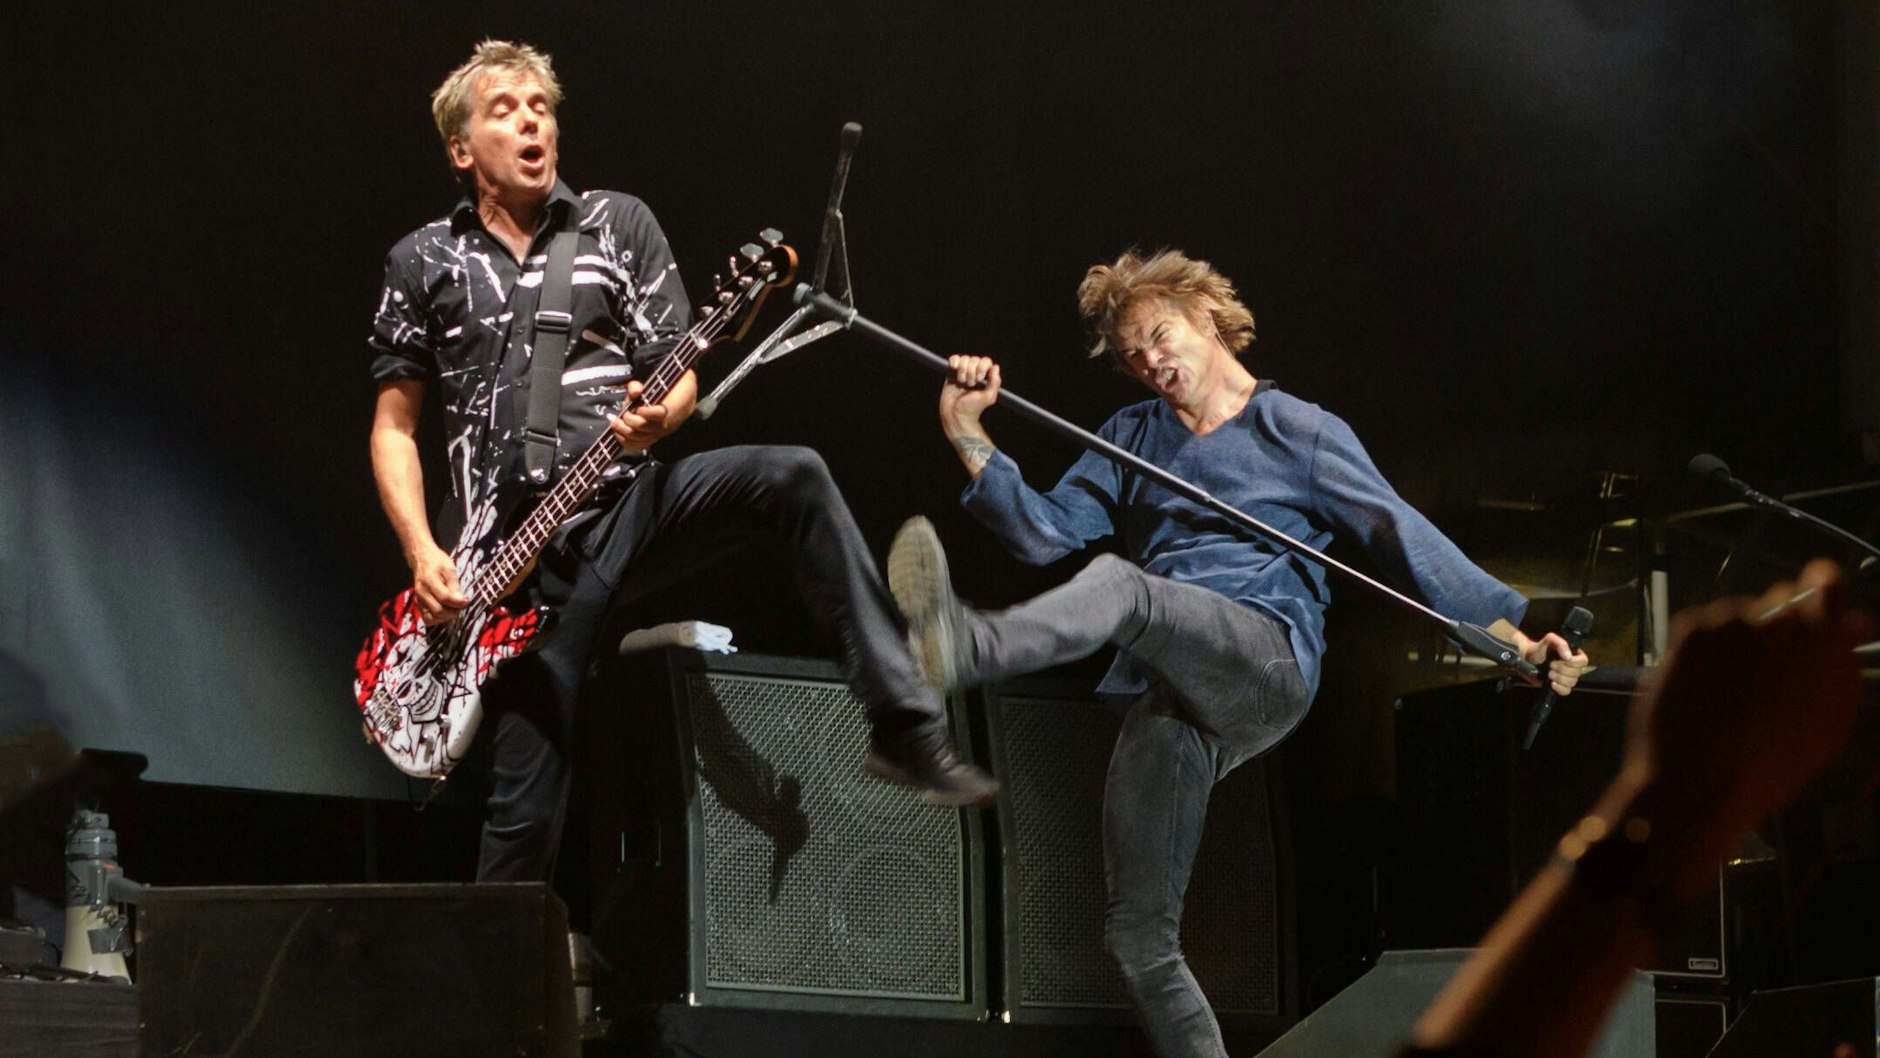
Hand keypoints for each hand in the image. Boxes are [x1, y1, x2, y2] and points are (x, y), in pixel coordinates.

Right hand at [409, 542, 467, 625]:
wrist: (421, 559)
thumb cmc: (437, 561)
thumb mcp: (449, 568)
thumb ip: (454, 585)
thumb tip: (461, 601)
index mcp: (429, 580)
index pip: (444, 598)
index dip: (457, 603)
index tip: (466, 601)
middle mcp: (421, 593)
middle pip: (438, 611)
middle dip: (453, 611)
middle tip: (460, 605)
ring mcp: (418, 600)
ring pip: (432, 618)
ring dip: (445, 617)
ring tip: (453, 608)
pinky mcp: (418, 605)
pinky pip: (427, 618)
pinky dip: (437, 618)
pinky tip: (444, 611)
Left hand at [610, 380, 675, 451]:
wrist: (667, 408)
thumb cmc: (653, 397)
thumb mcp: (645, 388)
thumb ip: (636, 387)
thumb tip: (635, 392)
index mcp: (664, 411)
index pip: (659, 414)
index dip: (646, 412)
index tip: (639, 408)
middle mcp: (661, 426)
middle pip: (643, 427)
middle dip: (629, 419)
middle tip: (624, 414)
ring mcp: (654, 436)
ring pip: (637, 439)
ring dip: (622, 430)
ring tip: (615, 422)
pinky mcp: (647, 442)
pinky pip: (635, 446)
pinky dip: (623, 440)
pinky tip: (617, 432)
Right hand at [940, 355, 1000, 436]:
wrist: (955, 415)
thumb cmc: (972, 408)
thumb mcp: (988, 397)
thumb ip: (994, 383)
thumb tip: (995, 367)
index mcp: (985, 377)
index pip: (986, 362)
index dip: (981, 367)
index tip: (979, 379)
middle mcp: (974, 373)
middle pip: (974, 359)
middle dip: (971, 371)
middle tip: (970, 384)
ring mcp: (963, 372)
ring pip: (964, 359)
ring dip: (962, 369)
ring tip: (962, 382)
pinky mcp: (951, 374)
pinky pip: (953, 359)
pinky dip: (954, 361)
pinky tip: (953, 368)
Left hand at [1520, 630, 1590, 696]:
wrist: (1527, 659)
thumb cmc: (1539, 649)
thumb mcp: (1549, 640)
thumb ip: (1560, 643)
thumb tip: (1568, 656)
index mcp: (1574, 655)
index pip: (1583, 661)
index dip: (1573, 662)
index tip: (1559, 659)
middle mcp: (1573, 667)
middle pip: (1577, 673)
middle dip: (1562, 670)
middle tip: (1550, 665)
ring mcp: (1567, 677)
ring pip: (1572, 682)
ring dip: (1559, 678)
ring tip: (1548, 673)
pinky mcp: (1561, 686)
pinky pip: (1566, 691)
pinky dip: (1559, 688)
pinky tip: (1551, 683)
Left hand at [1625, 559, 1868, 855]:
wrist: (1697, 780)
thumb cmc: (1773, 764)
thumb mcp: (1830, 721)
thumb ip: (1842, 665)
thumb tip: (1849, 626)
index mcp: (1822, 638)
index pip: (1828, 582)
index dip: (1825, 593)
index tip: (1821, 605)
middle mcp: (1775, 617)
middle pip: (1783, 600)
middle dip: (1783, 626)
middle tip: (1771, 670)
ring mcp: (1728, 620)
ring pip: (1742, 616)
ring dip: (1744, 640)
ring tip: (1733, 690)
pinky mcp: (1689, 628)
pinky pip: (1709, 628)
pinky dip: (1710, 649)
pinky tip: (1708, 686)